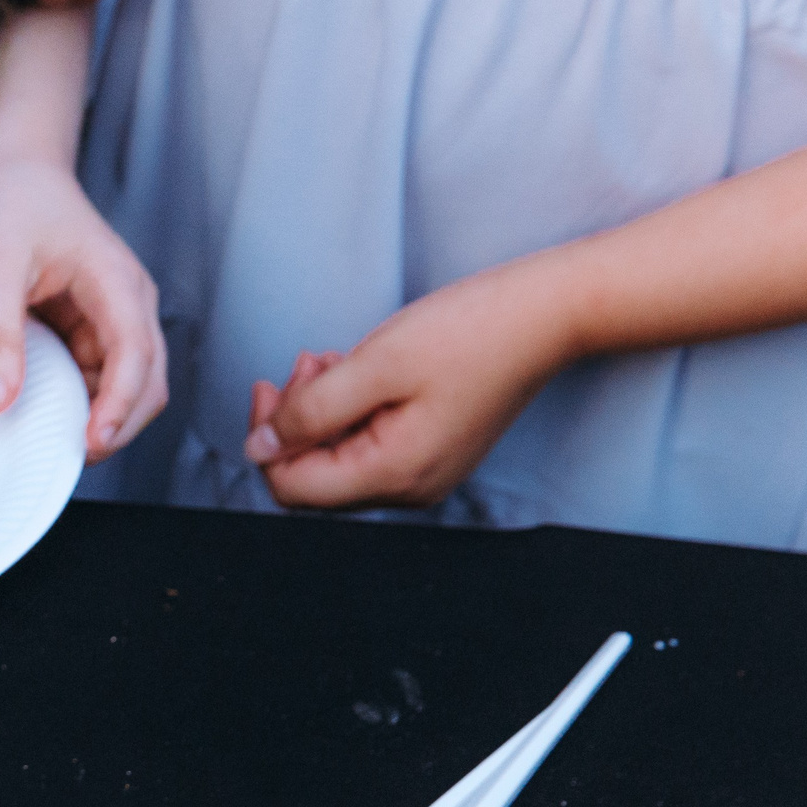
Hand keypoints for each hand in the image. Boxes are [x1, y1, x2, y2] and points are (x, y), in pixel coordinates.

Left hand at [0, 155, 166, 457]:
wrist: (20, 172)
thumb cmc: (13, 205)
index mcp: (116, 281)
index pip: (136, 356)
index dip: (119, 406)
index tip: (91, 444)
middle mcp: (130, 302)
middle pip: (149, 381)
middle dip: (118, 423)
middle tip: (69, 458)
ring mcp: (118, 315)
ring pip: (130, 384)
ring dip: (102, 415)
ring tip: (55, 441)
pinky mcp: (99, 326)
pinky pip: (103, 374)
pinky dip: (85, 399)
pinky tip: (50, 412)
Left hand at [245, 265, 576, 508]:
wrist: (549, 315)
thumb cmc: (469, 332)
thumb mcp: (374, 365)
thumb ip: (309, 411)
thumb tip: (258, 448)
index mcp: (393, 475)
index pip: (291, 487)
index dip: (266, 439)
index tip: (268, 384)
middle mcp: (409, 490)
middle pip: (312, 478)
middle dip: (294, 422)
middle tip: (308, 362)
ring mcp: (424, 475)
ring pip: (338, 460)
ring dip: (321, 411)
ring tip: (332, 359)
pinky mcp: (433, 454)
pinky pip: (369, 447)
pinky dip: (350, 411)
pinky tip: (356, 371)